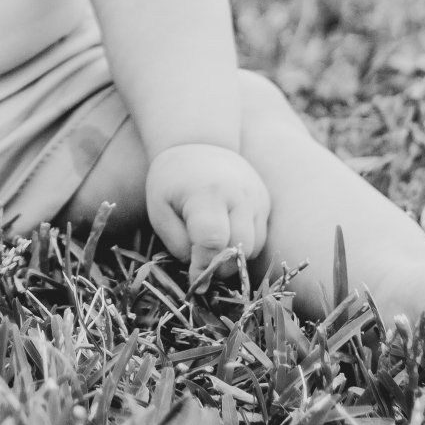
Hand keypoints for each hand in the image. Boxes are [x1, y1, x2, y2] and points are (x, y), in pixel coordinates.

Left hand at [146, 143, 271, 284]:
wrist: (198, 144)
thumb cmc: (171, 181)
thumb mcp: (159, 210)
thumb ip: (177, 243)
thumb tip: (199, 270)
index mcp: (207, 194)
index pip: (213, 241)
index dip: (204, 267)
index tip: (194, 280)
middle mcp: (239, 195)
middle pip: (240, 248)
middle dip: (221, 267)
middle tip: (202, 266)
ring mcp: (257, 197)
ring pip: (255, 247)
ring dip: (235, 258)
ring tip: (212, 248)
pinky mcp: (265, 201)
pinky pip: (261, 237)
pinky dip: (245, 245)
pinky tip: (226, 235)